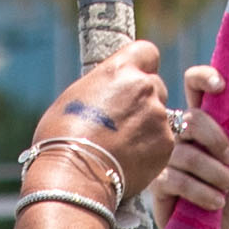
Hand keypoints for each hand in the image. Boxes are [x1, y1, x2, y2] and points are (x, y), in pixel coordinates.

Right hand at [28, 45, 176, 218]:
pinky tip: (129, 161)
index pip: (147, 52)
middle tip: (122, 123)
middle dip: (143, 101)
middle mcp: (144, 87)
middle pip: (155, 86)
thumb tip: (108, 92)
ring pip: (160, 116)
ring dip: (147, 127)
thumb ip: (102, 88)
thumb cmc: (62, 138)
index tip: (133, 80)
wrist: (74, 175)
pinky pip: (163, 142)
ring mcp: (158, 116)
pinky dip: (151, 150)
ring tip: (121, 147)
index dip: (141, 66)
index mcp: (120, 70)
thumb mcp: (74, 98)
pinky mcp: (166, 144)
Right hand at [158, 82, 228, 228]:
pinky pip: (179, 179)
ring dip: (215, 173)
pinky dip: (202, 192)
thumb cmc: (227, 194)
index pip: (194, 87)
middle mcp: (180, 135)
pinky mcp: (157, 181)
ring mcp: (166, 157)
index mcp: (201, 123)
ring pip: (188, 154)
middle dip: (218, 139)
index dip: (204, 78)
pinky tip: (214, 202)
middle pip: (193, 118)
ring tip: (228, 189)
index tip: (221, 85)